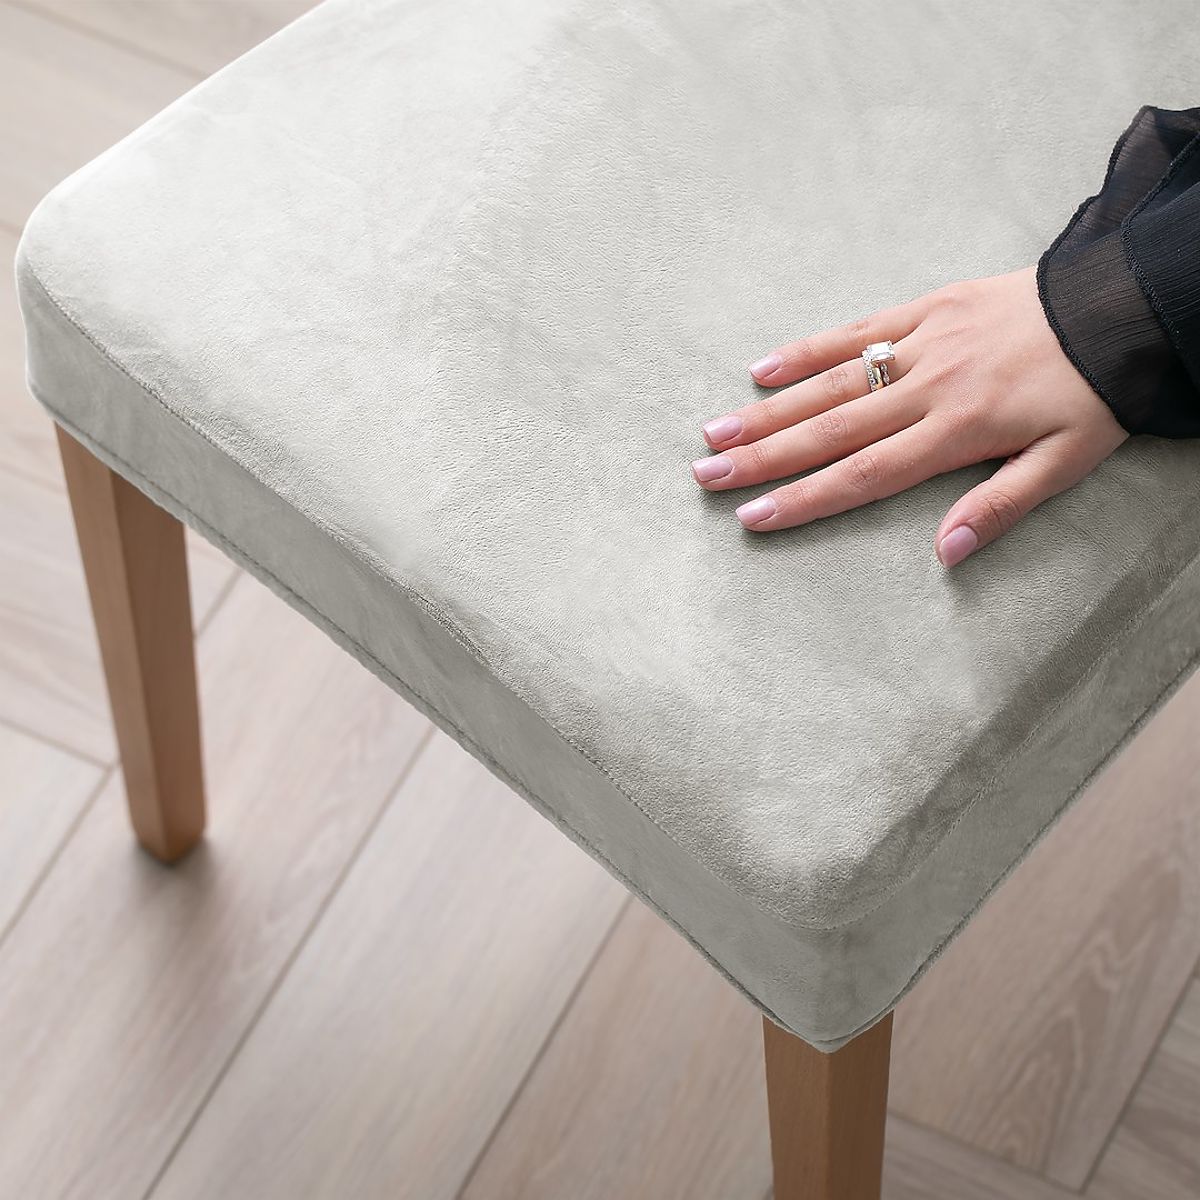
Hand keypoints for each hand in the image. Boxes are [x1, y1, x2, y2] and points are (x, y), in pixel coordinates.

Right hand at [692, 266, 1129, 566]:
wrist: (1126, 304)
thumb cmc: (1095, 393)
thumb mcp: (1066, 462)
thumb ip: (1002, 504)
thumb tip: (947, 553)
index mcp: (958, 431)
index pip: (865, 475)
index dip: (805, 498)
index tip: (753, 516)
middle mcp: (930, 387)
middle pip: (831, 430)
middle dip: (763, 456)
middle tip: (706, 474)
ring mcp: (924, 342)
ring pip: (833, 382)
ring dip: (770, 409)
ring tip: (715, 430)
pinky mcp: (929, 307)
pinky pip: (859, 328)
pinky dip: (809, 349)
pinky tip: (763, 369)